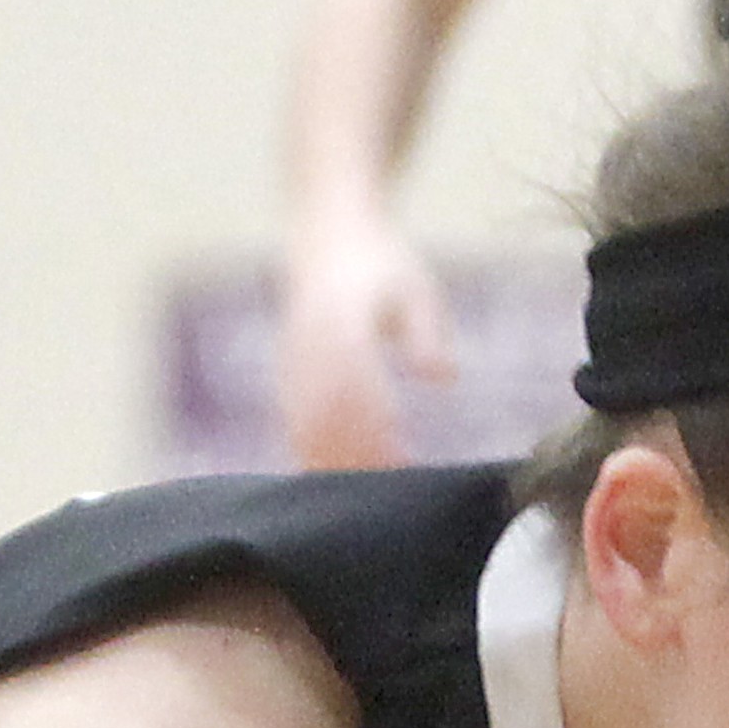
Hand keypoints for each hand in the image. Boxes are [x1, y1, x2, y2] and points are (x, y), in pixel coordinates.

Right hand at [277, 217, 451, 467]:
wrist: (327, 236)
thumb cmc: (382, 264)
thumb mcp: (416, 289)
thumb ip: (428, 335)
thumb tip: (444, 379)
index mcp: (344, 326)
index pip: (360, 394)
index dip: (378, 434)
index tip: (403, 465)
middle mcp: (311, 347)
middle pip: (329, 419)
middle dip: (356, 460)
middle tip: (388, 491)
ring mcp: (292, 360)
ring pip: (304, 425)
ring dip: (331, 462)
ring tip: (361, 491)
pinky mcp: (284, 371)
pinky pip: (291, 420)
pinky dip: (309, 451)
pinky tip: (329, 475)